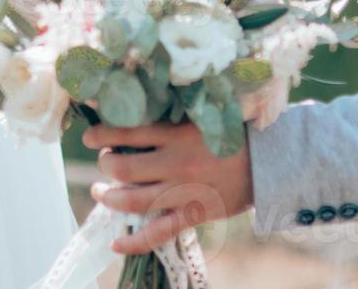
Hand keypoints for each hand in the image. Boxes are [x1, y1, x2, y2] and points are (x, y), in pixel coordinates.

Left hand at [82, 119, 252, 254]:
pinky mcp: (192, 215)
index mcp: (176, 134)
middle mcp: (176, 163)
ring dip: (109, 198)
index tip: (90, 136)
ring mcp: (183, 192)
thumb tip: (131, 115)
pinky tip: (115, 243)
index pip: (126, 132)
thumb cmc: (230, 134)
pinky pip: (157, 234)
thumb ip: (168, 119)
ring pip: (132, 201)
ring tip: (101, 192)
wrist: (267, 162)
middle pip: (122, 167)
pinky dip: (133, 242)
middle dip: (104, 165)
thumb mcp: (199, 117)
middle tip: (103, 162)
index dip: (101, 135)